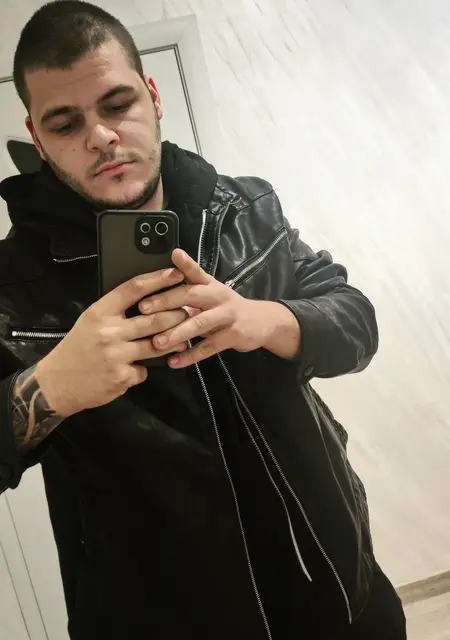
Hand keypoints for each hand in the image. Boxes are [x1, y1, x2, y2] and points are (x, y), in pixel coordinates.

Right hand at [36, 268, 187, 415]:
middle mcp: (109, 331)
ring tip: (182, 337)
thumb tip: (148, 301)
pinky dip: (145, 368)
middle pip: (154, 318)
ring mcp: (117, 355)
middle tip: (189, 311)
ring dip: (173, 341)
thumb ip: (116, 312)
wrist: (57, 383)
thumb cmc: (77, 349)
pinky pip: (145, 369)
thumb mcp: (90, 322)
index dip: (158, 279)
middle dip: (177, 314)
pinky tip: (140, 368)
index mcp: (100, 312)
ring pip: (157, 345)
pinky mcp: (122, 377)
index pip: (134, 289)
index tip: (176, 274)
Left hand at [138, 249, 300, 367]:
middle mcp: (218, 296)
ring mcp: (227, 316)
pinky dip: (191, 356)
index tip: (169, 258)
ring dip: (177, 333)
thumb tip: (165, 271)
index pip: (195, 271)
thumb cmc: (228, 307)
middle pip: (192, 295)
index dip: (182, 265)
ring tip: (157, 343)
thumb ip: (190, 282)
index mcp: (210, 285)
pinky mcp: (234, 335)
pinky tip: (174, 362)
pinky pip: (209, 347)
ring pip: (199, 323)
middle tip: (143, 309)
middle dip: (166, 301)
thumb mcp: (212, 291)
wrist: (263, 322)